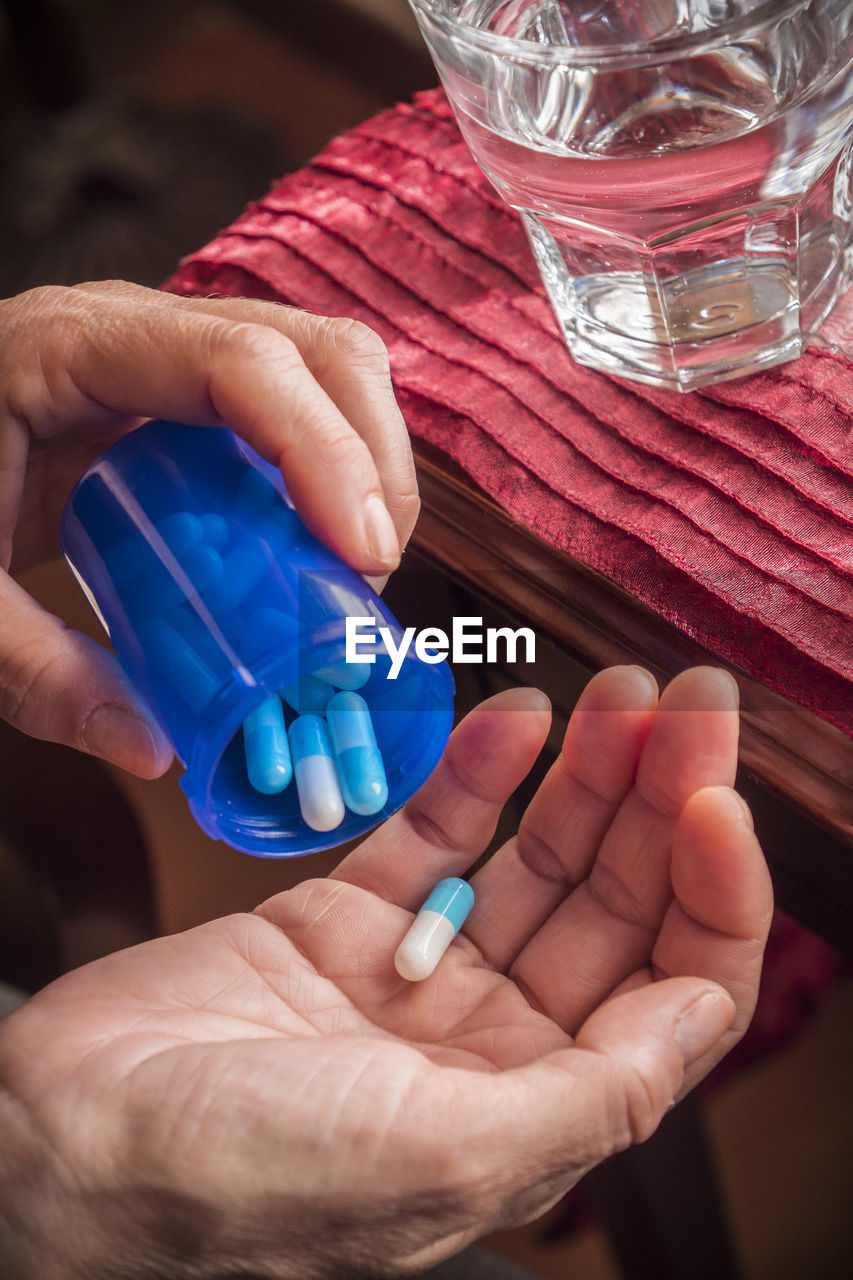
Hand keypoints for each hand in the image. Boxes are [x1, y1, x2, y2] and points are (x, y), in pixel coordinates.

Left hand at [0, 280, 416, 775]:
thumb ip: (33, 670)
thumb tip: (154, 749)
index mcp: (75, 347)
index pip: (239, 361)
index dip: (322, 449)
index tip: (364, 556)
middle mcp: (142, 327)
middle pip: (313, 350)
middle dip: (373, 461)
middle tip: (370, 580)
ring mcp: (177, 347)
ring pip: (325, 364)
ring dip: (371, 460)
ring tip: (360, 567)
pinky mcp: (195, 386)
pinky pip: (300, 397)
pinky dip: (340, 464)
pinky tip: (328, 541)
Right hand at [0, 666, 771, 1279]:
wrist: (68, 1138)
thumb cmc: (243, 1178)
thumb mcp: (443, 1157)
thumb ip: (592, 1094)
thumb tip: (707, 1009)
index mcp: (536, 1105)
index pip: (675, 991)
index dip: (716, 894)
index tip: (714, 797)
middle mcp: (492, 1038)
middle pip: (615, 903)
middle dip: (664, 797)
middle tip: (693, 696)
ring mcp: (417, 970)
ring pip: (535, 855)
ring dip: (587, 771)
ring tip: (624, 689)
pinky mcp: (342, 917)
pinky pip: (432, 832)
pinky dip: (478, 772)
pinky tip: (517, 715)